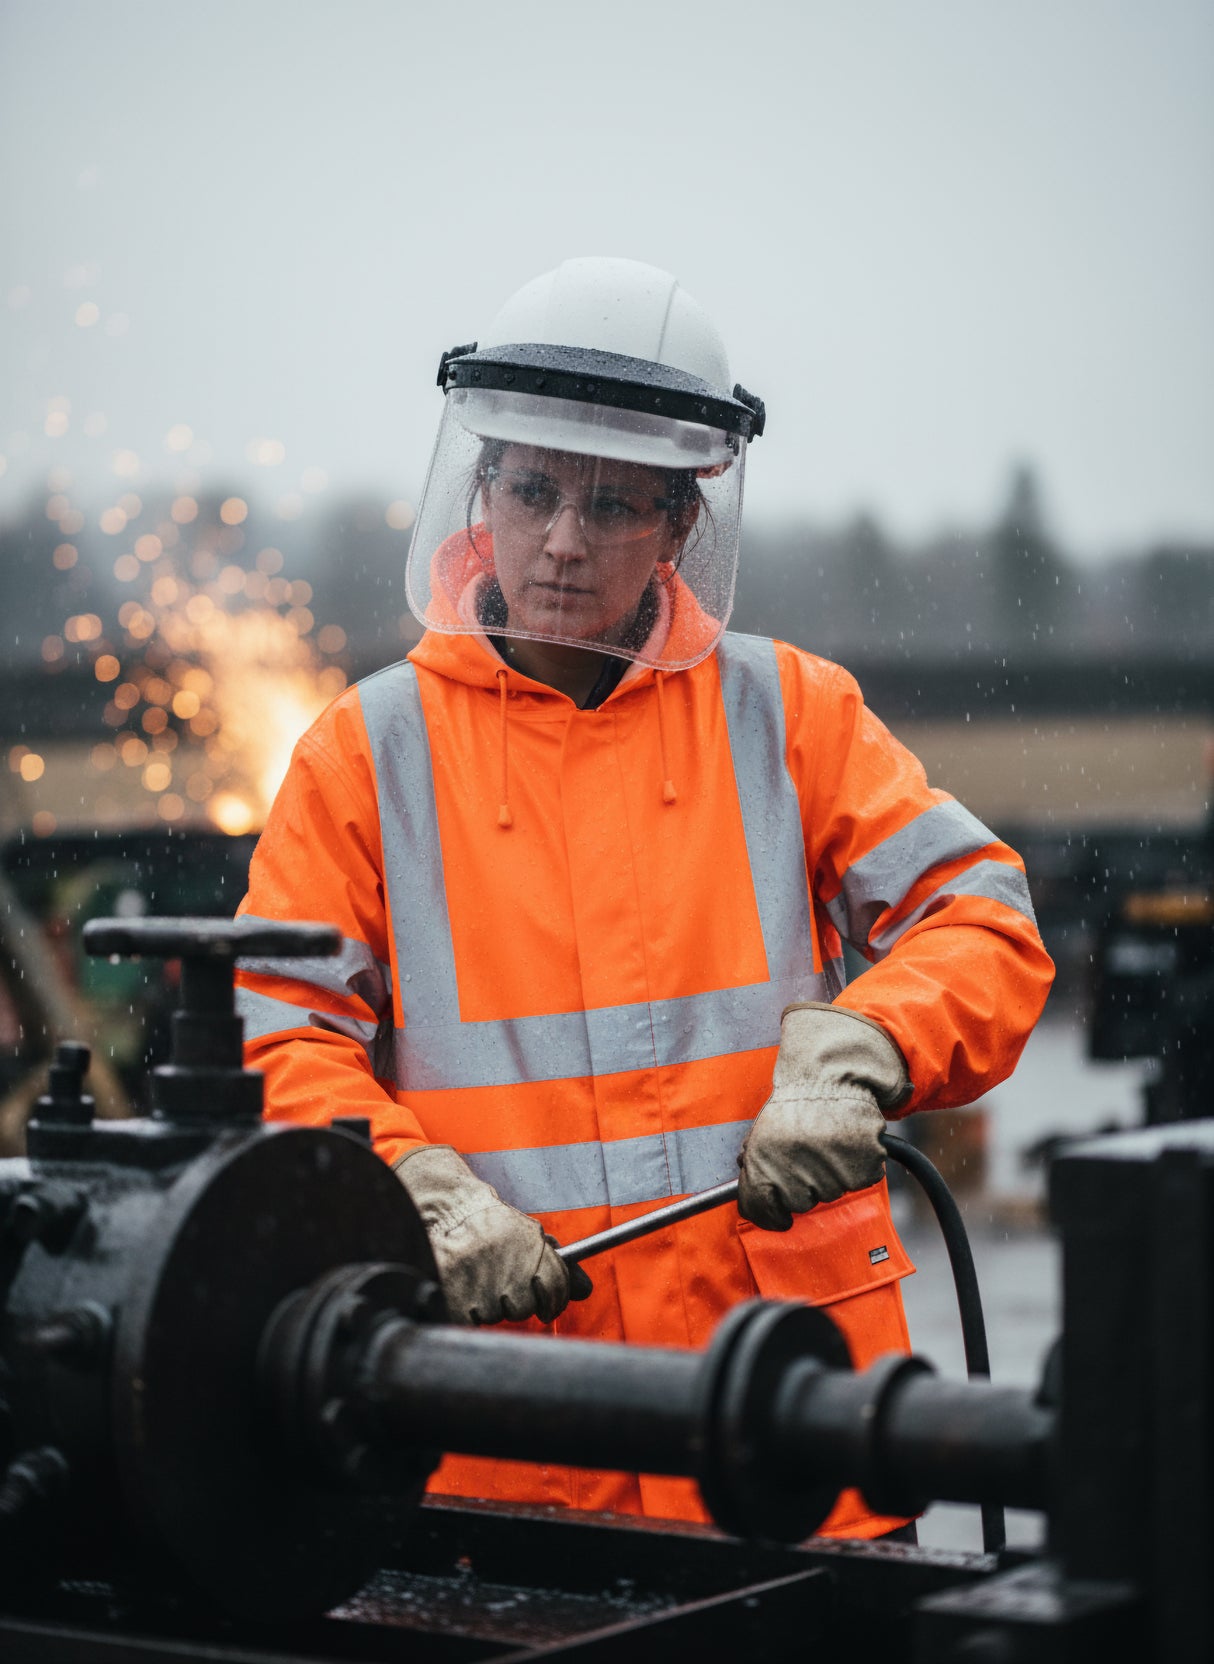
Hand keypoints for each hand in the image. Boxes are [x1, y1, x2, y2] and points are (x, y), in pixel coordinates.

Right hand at [395, 1144, 591, 1323]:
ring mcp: (482, 1291)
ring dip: (488, 1303)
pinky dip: (466, 1310)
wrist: (447, 1212)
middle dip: (514, 1299)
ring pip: (495, 1316)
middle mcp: (510, 1273)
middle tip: (499, 1279)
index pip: (555, 1292)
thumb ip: (560, 1266)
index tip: (545, 1304)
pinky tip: (462, 1286)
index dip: (552, 1300)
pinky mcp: (456, 1305)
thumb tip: (586, 1291)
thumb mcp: (530, 1236)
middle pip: (523, 1309)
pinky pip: (470, 1321)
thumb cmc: (492, 1226)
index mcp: (533, 1253)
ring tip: (476, 1276)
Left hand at [737, 1003, 909, 1231]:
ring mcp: (830, 1171)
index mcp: (763, 1163)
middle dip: (804, 1186)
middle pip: (801, 1204)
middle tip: (808, 1156)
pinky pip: (860, 1180)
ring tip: (828, 1144)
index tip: (779, 1218)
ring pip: (831, 1193)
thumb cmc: (796, 1104)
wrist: (831, 1077)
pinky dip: (858, 1166)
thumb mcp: (762, 1132)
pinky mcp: (862, 1167)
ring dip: (831, 1175)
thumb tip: (753, 1197)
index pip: (761, 1210)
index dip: (770, 1216)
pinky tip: (848, 1144)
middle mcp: (796, 1172)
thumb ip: (755, 1164)